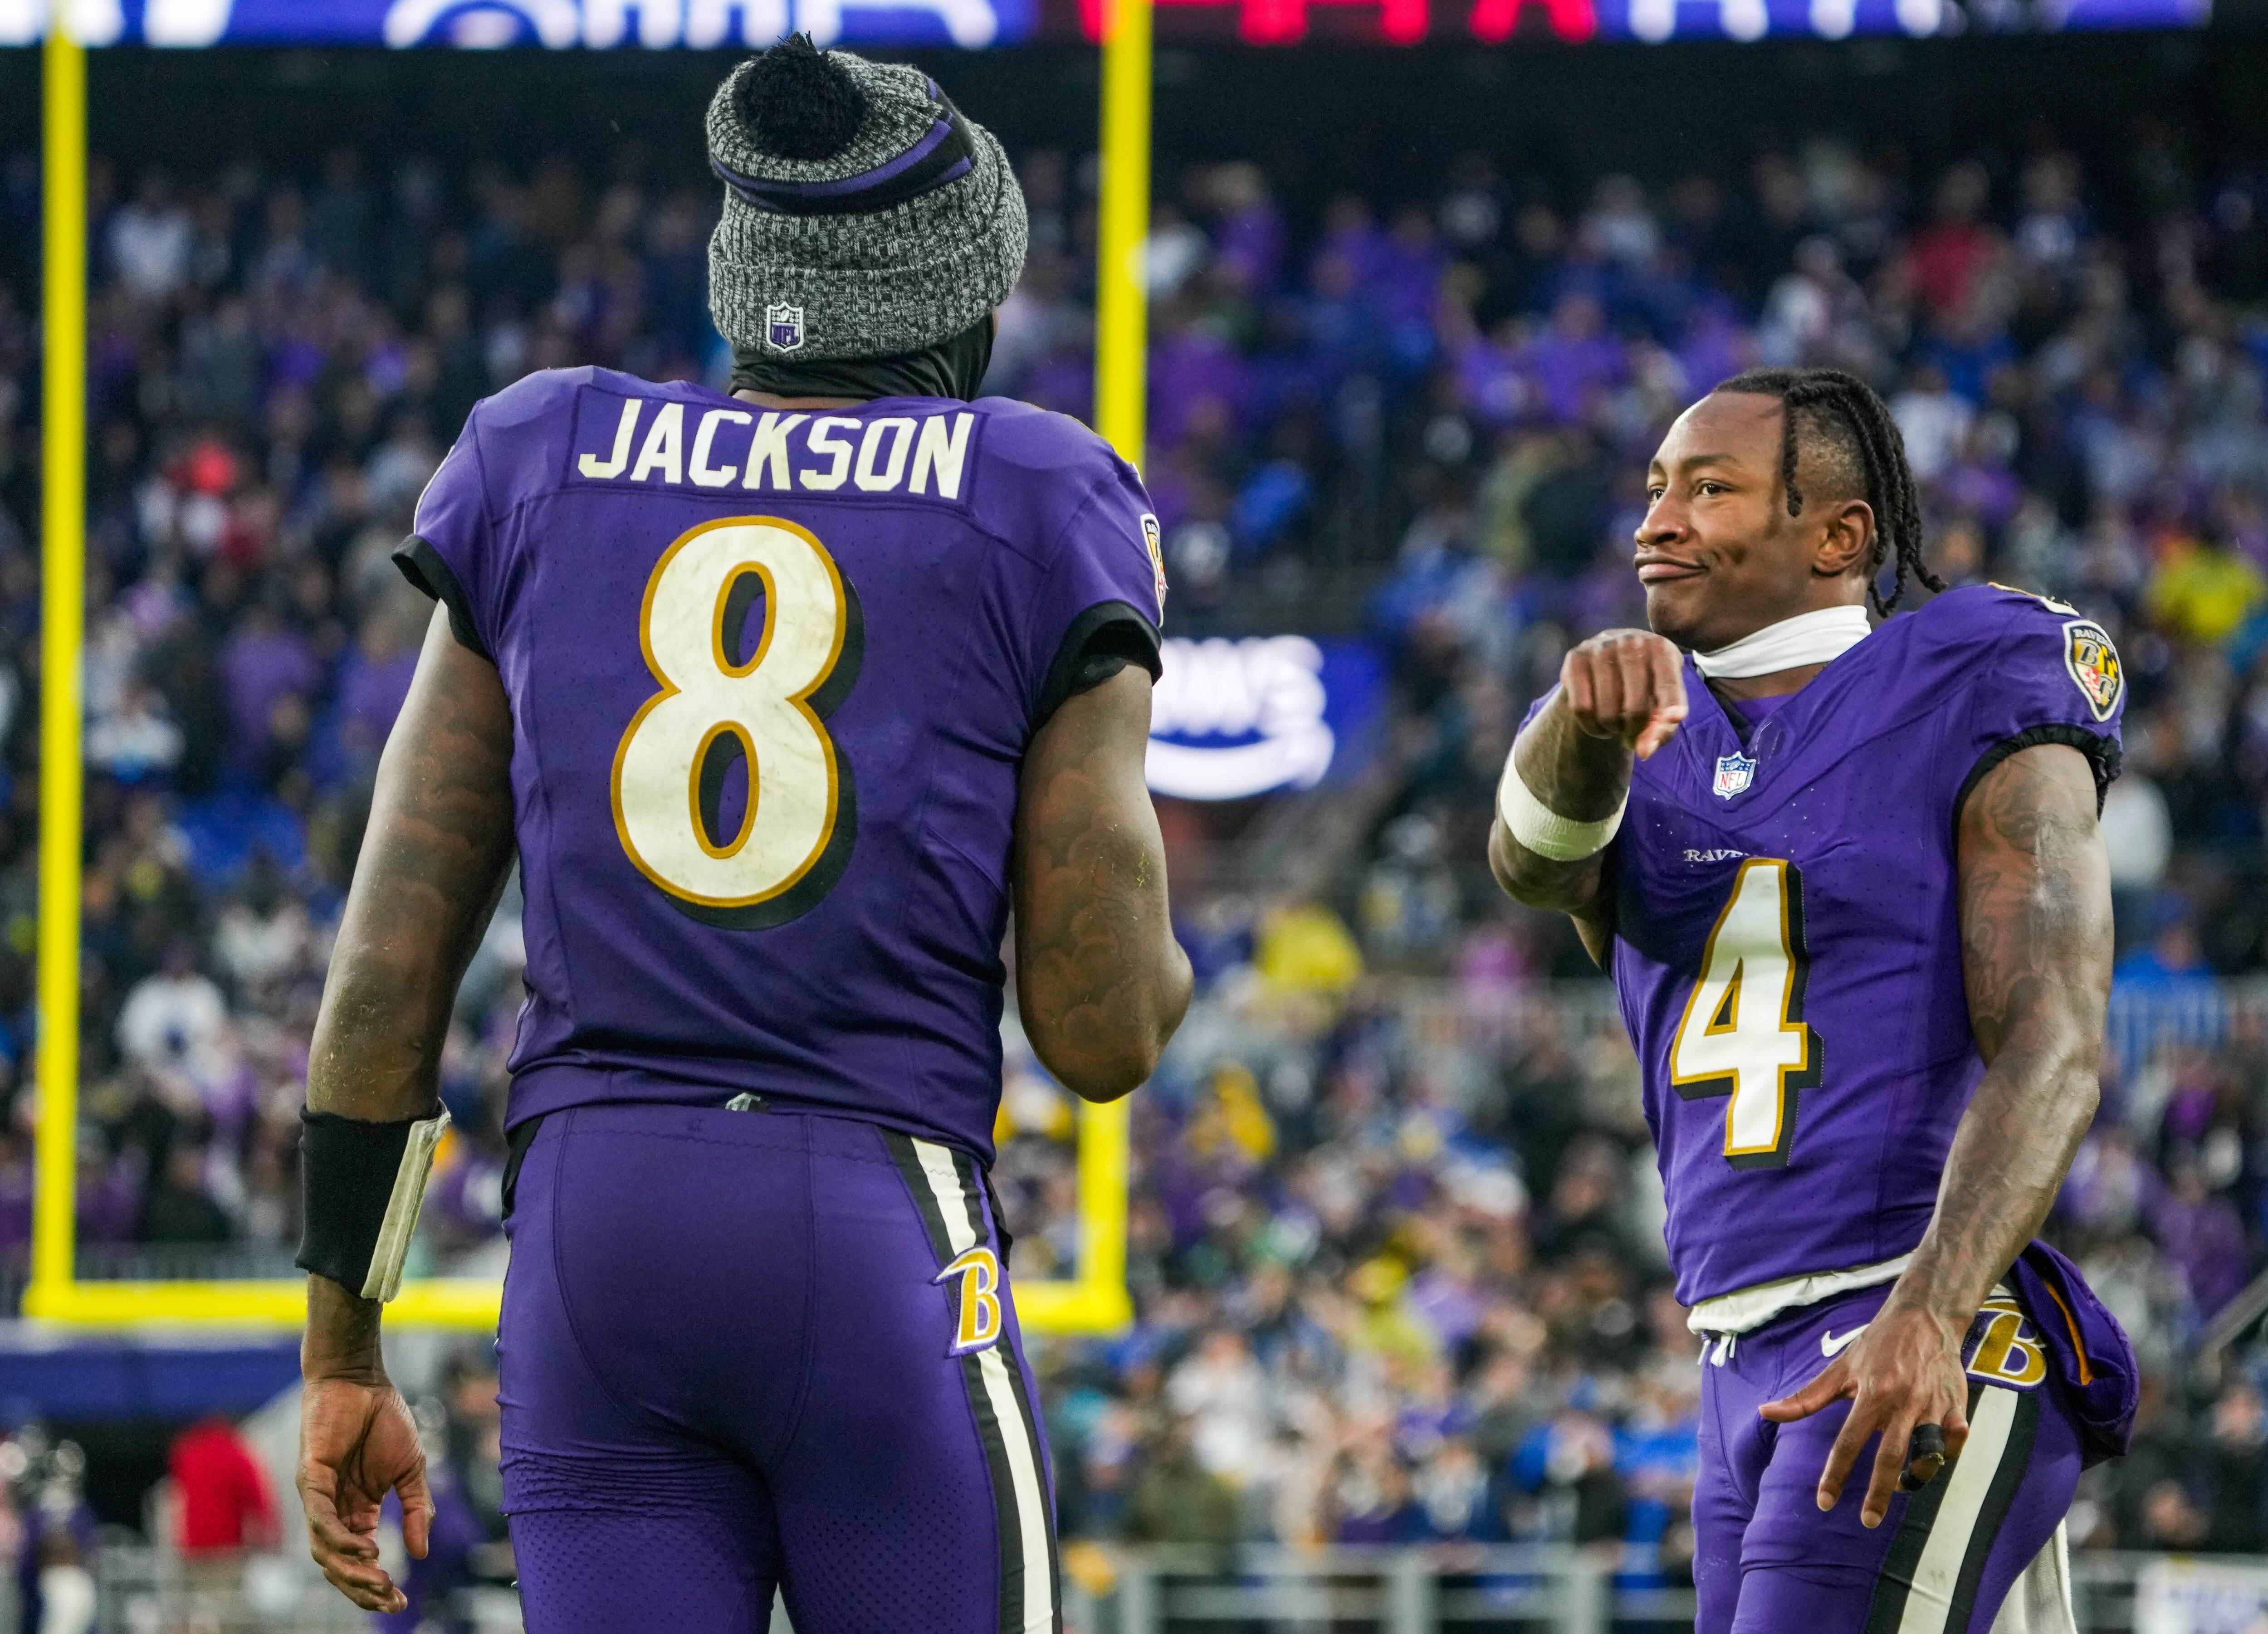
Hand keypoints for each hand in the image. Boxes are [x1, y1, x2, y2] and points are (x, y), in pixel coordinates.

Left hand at [297, 1375, 432, 1612]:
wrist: (363, 1380)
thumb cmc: (384, 1419)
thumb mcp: (412, 1469)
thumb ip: (418, 1508)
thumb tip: (421, 1553)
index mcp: (358, 1510)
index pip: (362, 1557)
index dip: (377, 1582)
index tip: (401, 1600)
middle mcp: (335, 1510)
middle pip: (340, 1563)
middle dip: (363, 1587)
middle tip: (390, 1601)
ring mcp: (320, 1497)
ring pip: (326, 1550)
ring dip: (350, 1570)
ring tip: (378, 1580)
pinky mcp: (310, 1479)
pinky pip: (320, 1518)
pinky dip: (340, 1538)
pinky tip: (365, 1547)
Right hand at [1560, 629, 1687, 759]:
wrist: (1611, 656)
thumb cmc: (1646, 684)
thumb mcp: (1663, 700)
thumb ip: (1662, 727)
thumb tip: (1644, 751)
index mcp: (1661, 648)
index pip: (1668, 685)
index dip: (1672, 705)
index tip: (1676, 718)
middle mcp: (1631, 642)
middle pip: (1635, 709)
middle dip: (1635, 732)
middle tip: (1633, 735)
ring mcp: (1601, 647)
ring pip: (1606, 713)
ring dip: (1612, 731)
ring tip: (1616, 725)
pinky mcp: (1576, 658)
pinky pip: (1581, 708)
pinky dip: (1591, 726)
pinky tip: (1597, 722)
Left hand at [1758, 1301, 1971, 1529]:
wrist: (1925, 1316)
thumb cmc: (1877, 1345)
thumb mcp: (1840, 1368)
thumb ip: (1806, 1397)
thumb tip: (1764, 1412)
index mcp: (1872, 1392)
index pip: (1849, 1441)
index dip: (1836, 1473)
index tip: (1824, 1502)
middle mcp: (1903, 1401)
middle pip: (1891, 1456)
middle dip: (1879, 1493)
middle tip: (1868, 1521)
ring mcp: (1933, 1404)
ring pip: (1928, 1453)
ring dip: (1916, 1476)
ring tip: (1903, 1487)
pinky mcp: (1957, 1405)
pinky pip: (1954, 1441)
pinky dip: (1945, 1454)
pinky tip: (1933, 1458)